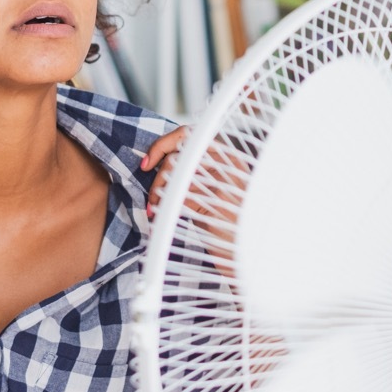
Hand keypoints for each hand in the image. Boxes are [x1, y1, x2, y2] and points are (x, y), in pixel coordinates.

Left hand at [142, 125, 247, 277]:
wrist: (245, 258)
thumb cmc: (226, 228)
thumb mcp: (214, 193)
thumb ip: (197, 172)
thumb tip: (161, 161)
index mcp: (229, 157)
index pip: (188, 133)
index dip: (162, 144)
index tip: (146, 164)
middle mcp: (229, 163)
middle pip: (178, 154)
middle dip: (158, 177)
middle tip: (152, 199)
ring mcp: (225, 180)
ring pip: (175, 173)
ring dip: (158, 194)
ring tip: (156, 211)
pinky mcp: (217, 200)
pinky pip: (177, 195)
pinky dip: (163, 207)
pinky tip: (161, 218)